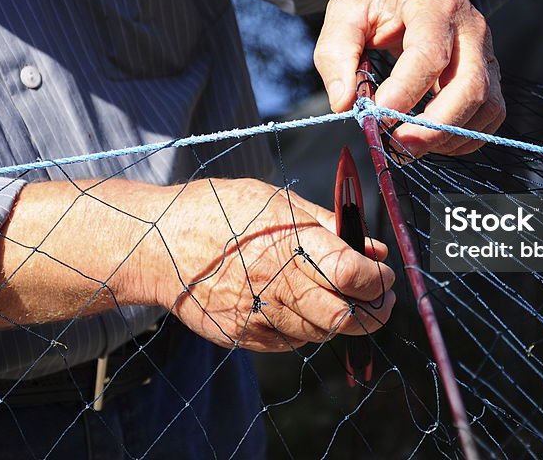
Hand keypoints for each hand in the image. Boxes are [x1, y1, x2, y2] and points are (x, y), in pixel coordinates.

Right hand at [141, 178, 394, 351]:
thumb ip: (328, 227)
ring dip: (341, 318)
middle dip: (373, 310)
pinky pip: (291, 341)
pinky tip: (301, 304)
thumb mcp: (275, 201)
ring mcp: (258, 316)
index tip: (385, 274)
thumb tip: (373, 248)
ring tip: (341, 296)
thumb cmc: (220, 211)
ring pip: (322, 333)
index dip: (379, 279)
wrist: (157, 244)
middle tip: (380, 297)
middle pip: (346, 316)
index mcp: (288, 244)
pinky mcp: (243, 336)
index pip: (354, 274)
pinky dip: (307, 326)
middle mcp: (275, 285)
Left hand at [313, 0, 504, 157]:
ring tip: (409, 145)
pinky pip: (490, 114)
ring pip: (486, 105)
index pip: (430, 54)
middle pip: (470, 85)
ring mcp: (486, 51)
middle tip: (397, 146)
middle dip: (435, 126)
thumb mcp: (344, 11)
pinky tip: (431, 139)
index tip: (377, 115)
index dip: (406, 91)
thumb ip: (335, 54)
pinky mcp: (489, 73)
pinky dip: (463, 136)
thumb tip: (343, 104)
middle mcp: (470, 27)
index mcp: (434, 4)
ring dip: (449, 136)